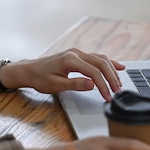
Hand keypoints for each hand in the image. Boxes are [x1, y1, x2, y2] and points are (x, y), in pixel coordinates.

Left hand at [2, 48, 124, 100]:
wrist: (30, 70)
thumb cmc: (40, 78)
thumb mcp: (56, 85)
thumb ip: (75, 84)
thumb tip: (92, 84)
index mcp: (70, 60)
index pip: (93, 72)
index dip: (103, 85)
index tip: (107, 96)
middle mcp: (76, 53)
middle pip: (101, 63)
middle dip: (111, 78)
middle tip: (117, 91)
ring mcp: (77, 53)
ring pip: (101, 59)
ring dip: (112, 70)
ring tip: (119, 83)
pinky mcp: (78, 55)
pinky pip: (96, 58)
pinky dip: (108, 63)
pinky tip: (118, 66)